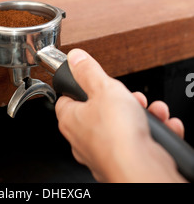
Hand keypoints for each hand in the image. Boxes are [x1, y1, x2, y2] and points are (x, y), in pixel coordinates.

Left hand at [55, 49, 185, 182]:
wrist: (140, 168)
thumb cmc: (116, 133)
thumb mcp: (103, 88)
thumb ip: (88, 71)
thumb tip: (75, 58)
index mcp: (70, 119)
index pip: (66, 99)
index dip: (80, 87)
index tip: (91, 80)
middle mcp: (83, 139)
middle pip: (100, 111)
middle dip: (120, 100)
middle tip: (129, 96)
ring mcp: (104, 152)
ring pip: (122, 126)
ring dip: (140, 114)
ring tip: (149, 110)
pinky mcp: (124, 161)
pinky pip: (137, 141)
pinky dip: (150, 132)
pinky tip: (161, 126)